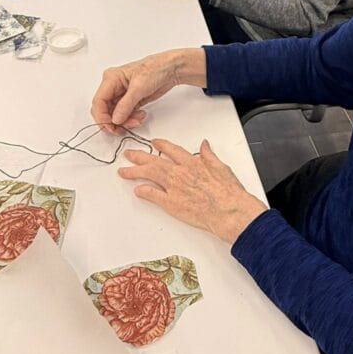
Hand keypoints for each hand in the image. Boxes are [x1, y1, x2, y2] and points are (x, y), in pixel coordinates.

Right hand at [91, 48, 206, 133]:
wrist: (171, 69)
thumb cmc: (156, 69)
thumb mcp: (139, 87)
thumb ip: (126, 105)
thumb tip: (115, 119)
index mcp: (111, 78)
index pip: (98, 101)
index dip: (102, 117)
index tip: (110, 127)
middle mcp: (113, 86)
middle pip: (104, 110)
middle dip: (114, 121)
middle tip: (124, 128)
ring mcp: (121, 94)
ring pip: (115, 114)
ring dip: (125, 121)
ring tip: (138, 119)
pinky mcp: (130, 100)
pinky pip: (124, 114)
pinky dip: (131, 119)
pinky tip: (140, 116)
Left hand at [120, 138, 267, 243]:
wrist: (229, 210)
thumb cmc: (229, 192)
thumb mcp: (221, 167)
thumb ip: (209, 155)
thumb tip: (204, 145)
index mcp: (192, 163)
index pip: (171, 149)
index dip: (160, 145)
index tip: (154, 143)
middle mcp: (180, 172)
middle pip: (154, 160)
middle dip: (139, 157)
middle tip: (129, 155)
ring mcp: (173, 187)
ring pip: (149, 174)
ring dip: (134, 171)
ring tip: (124, 171)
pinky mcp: (171, 203)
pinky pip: (153, 195)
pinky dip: (144, 192)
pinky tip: (137, 190)